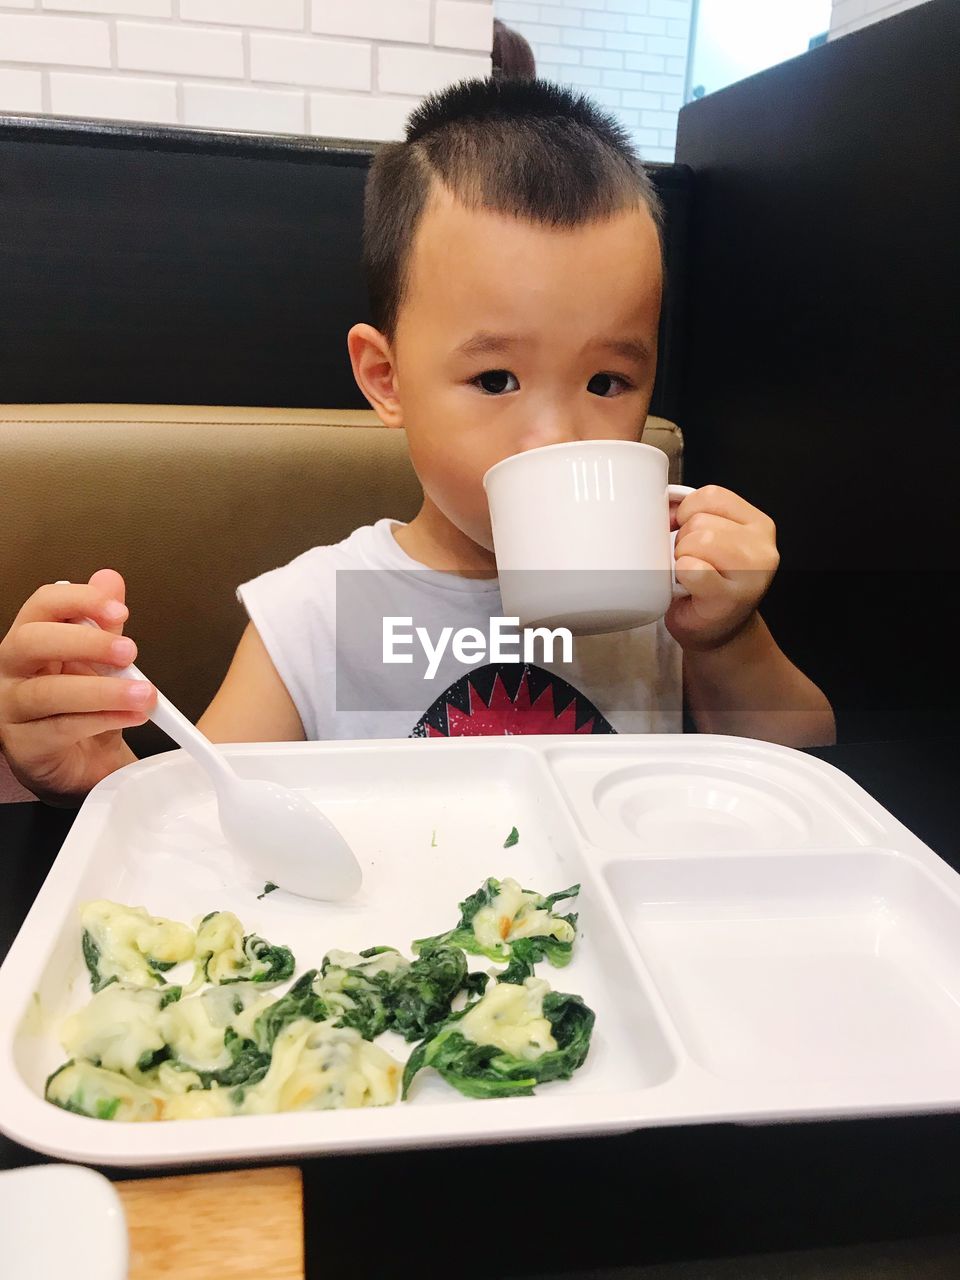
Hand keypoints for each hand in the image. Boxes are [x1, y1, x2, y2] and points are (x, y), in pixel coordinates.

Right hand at [0, 569, 154, 803]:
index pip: (42, 605)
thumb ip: (103, 624)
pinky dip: (102, 721)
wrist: (79, 764)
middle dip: (85, 642)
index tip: (120, 610)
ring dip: (102, 691)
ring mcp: (12, 709)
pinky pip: (61, 729)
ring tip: (144, 694)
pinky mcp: (24, 745)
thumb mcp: (98, 661)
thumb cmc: (81, 707)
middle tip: (130, 652)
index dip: (80, 600)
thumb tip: (109, 578)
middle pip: (32, 641)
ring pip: (47, 692)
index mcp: (31, 640)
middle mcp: (12, 670)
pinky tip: (132, 716)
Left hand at [666, 485, 778, 650]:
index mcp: (756, 524)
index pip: (711, 495)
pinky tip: (690, 588)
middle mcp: (762, 545)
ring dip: (681, 558)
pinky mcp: (732, 596)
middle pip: (701, 519)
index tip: (684, 533)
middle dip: (683, 540)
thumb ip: (693, 515)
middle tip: (690, 563)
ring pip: (698, 540)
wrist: (715, 632)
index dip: (686, 512)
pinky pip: (692, 569)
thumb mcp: (707, 539)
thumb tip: (665, 502)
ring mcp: (752, 572)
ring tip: (691, 575)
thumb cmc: (706, 586)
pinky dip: (681, 576)